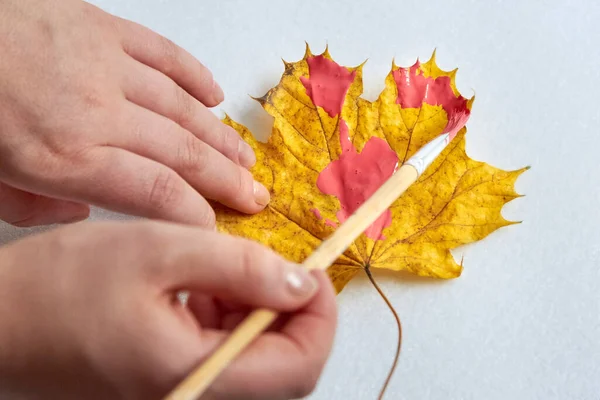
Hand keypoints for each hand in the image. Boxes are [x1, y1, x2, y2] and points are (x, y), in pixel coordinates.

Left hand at [0, 0, 267, 227]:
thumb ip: (35, 205)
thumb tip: (82, 210)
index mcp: (64, 155)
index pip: (157, 191)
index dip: (196, 212)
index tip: (216, 226)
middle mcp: (95, 111)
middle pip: (182, 151)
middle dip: (225, 179)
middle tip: (255, 197)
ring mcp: (103, 64)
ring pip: (182, 106)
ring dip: (219, 136)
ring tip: (245, 159)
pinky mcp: (102, 26)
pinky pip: (163, 54)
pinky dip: (194, 76)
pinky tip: (215, 97)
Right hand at [0, 221, 336, 399]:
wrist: (2, 320)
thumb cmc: (65, 285)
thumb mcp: (161, 252)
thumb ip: (241, 267)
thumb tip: (302, 283)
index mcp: (194, 377)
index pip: (298, 368)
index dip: (320, 317)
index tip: (315, 271)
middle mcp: (193, 398)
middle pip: (283, 368)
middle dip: (289, 309)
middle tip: (272, 264)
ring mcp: (182, 393)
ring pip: (255, 360)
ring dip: (256, 310)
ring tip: (222, 272)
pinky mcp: (170, 382)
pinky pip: (223, 356)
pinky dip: (229, 317)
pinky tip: (203, 288)